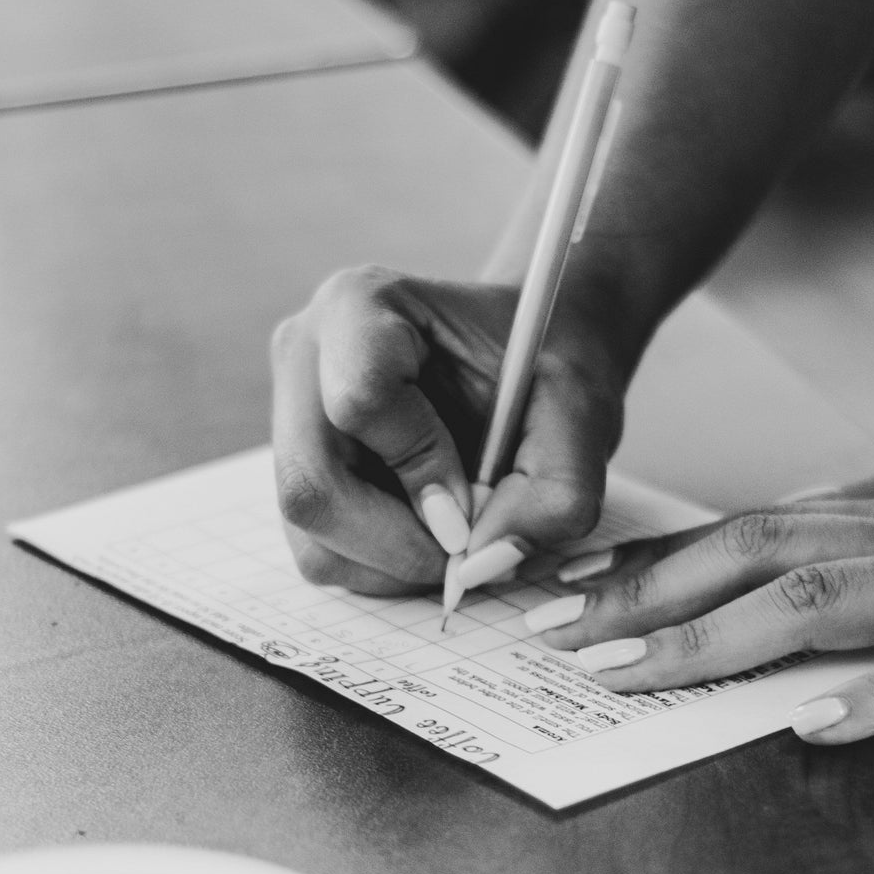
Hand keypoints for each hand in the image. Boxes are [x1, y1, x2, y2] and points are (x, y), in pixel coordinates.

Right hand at [269, 266, 627, 594]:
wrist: (528, 359)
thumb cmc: (550, 368)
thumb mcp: (583, 414)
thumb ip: (556, 490)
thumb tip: (484, 561)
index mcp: (362, 304)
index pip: (360, 400)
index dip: (421, 469)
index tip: (475, 500)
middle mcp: (305, 356)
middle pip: (310, 485)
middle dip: (398, 542)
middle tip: (465, 550)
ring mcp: (289, 417)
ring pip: (308, 535)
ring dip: (392, 564)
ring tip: (456, 537)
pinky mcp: (298, 470)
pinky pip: (318, 553)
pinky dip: (381, 568)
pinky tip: (428, 535)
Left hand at [528, 440, 873, 741]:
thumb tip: (796, 548)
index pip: (751, 525)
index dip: (657, 560)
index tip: (574, 594)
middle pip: (753, 554)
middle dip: (645, 598)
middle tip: (556, 642)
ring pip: (820, 601)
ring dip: (716, 641)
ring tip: (633, 680)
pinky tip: (820, 730)